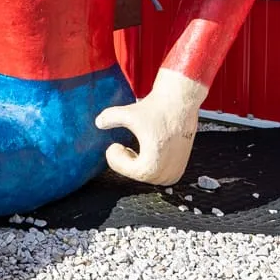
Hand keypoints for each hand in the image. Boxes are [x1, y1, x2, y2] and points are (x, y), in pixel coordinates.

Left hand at [93, 69, 207, 185]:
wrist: (181, 102)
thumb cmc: (157, 109)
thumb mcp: (129, 113)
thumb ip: (110, 118)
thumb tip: (98, 123)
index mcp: (153, 164)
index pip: (127, 171)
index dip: (116, 159)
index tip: (113, 145)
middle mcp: (167, 172)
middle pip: (138, 175)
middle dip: (127, 163)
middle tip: (121, 148)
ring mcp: (175, 171)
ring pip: (149, 177)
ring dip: (138, 166)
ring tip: (133, 150)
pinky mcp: (181, 167)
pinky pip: (160, 175)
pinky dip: (151, 166)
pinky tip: (146, 151)